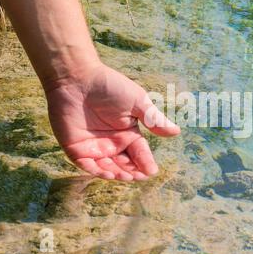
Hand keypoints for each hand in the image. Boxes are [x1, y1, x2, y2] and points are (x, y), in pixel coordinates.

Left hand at [45, 64, 179, 180]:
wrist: (77, 77)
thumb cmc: (109, 86)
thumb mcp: (137, 102)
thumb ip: (154, 120)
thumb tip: (176, 132)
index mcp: (128, 133)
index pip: (140, 152)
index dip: (146, 162)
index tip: (152, 171)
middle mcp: (112, 143)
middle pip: (125, 164)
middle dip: (132, 172)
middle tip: (139, 176)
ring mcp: (94, 147)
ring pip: (108, 168)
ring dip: (117, 174)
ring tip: (127, 176)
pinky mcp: (75, 148)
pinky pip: (87, 165)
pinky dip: (97, 171)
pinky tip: (108, 173)